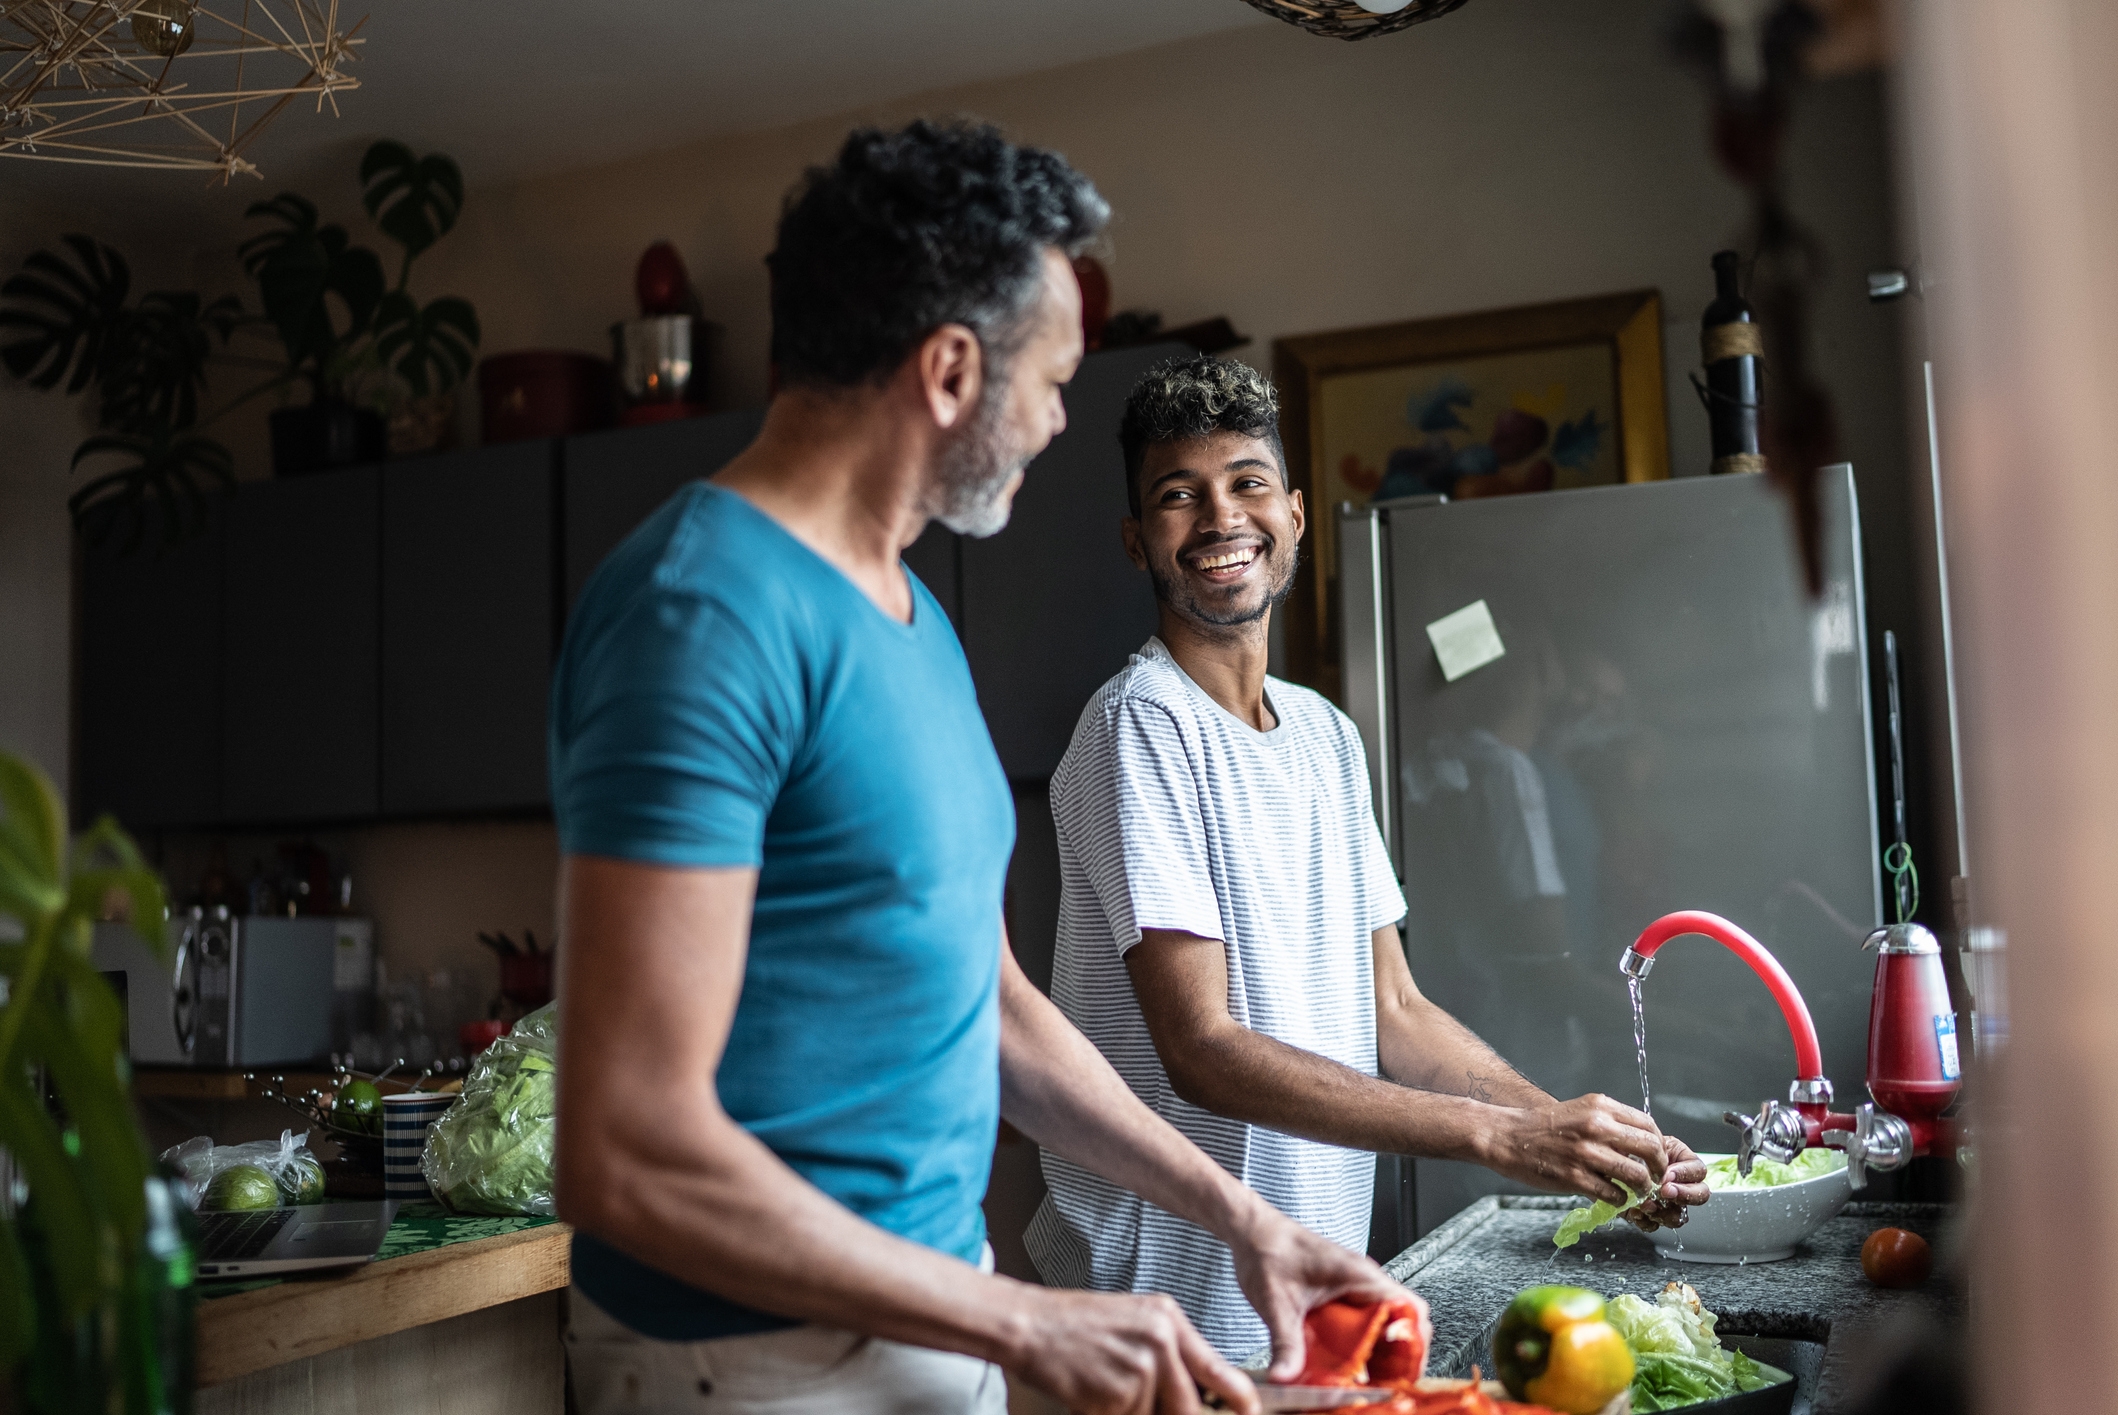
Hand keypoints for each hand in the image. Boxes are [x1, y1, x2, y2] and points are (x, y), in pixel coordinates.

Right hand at [1008, 1286, 1255, 1414]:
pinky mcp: (1114, 1394)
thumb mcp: (1136, 1323)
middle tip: (1141, 1402)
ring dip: (1131, 1413)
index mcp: (1168, 1320)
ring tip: (1104, 1387)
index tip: (1247, 1412)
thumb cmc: (1078, 1325)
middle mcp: (1160, 1341)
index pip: (1219, 1369)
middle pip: (1189, 1408)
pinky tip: (1091, 1393)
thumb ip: (1170, 1354)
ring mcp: (1138, 1369)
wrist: (1031, 1324)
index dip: (1240, 1400)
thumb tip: (1198, 1393)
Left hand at [1225, 1199, 1412, 1381]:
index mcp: (1359, 1276)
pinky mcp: (1340, 1296)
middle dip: (1396, 1355)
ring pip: (1383, 1325)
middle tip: (1385, 1383)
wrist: (1251, 1231)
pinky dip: (1360, 1345)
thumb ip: (1285, 1343)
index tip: (1403, 1369)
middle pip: (1402, 1322)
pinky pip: (1362, 1324)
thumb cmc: (1268, 1249)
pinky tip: (1346, 1365)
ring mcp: (1353, 1288)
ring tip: (1368, 1380)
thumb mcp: (1276, 1303)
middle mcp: (1363, 1281)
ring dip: (1378, 1352)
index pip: (1410, 1308)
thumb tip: (1286, 1376)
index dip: (1412, 1342)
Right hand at [1483, 1094, 1668, 1205]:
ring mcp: (1586, 1153)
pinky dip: (1620, 1200)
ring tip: (1637, 1192)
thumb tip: (1640, 1144)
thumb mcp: (1580, 1111)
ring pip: (1636, 1175)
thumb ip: (1609, 1123)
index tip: (1656, 1158)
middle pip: (1650, 1148)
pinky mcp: (1575, 1177)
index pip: (1648, 1125)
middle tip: (1655, 1178)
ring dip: (1643, 1188)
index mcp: (1600, 1106)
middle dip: (1659, 1168)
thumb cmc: (1542, 1126)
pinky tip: (1613, 1198)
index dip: (1659, 1145)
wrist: (1506, 1136)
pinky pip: (1614, 1194)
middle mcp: (1597, 1126)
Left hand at [1626, 1134, 1710, 1231]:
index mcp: (1681, 1161)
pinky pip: (1655, 1225)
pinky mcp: (1650, 1215)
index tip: (1668, 1174)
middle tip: (1665, 1192)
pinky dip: (1646, 1221)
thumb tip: (1663, 1170)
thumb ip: (1656, 1153)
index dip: (1686, 1174)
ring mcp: (1667, 1202)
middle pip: (1699, 1195)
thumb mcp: (1643, 1141)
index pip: (1698, 1170)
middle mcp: (1679, 1184)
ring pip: (1679, 1216)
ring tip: (1646, 1204)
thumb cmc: (1625, 1145)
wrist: (1605, 1160)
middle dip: (1684, 1195)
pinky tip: (1635, 1212)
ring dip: (1664, 1212)